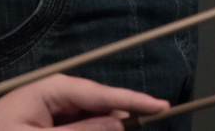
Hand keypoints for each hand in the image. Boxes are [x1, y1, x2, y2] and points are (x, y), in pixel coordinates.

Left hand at [0, 73, 168, 129]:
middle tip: (147, 121)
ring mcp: (56, 110)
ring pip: (94, 121)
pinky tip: (102, 129)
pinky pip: (80, 127)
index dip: (134, 102)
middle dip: (121, 120)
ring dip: (104, 128)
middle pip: (102, 108)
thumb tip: (117, 124)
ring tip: (127, 120)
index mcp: (55, 89)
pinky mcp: (53, 124)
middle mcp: (59, 95)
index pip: (103, 94)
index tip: (162, 106)